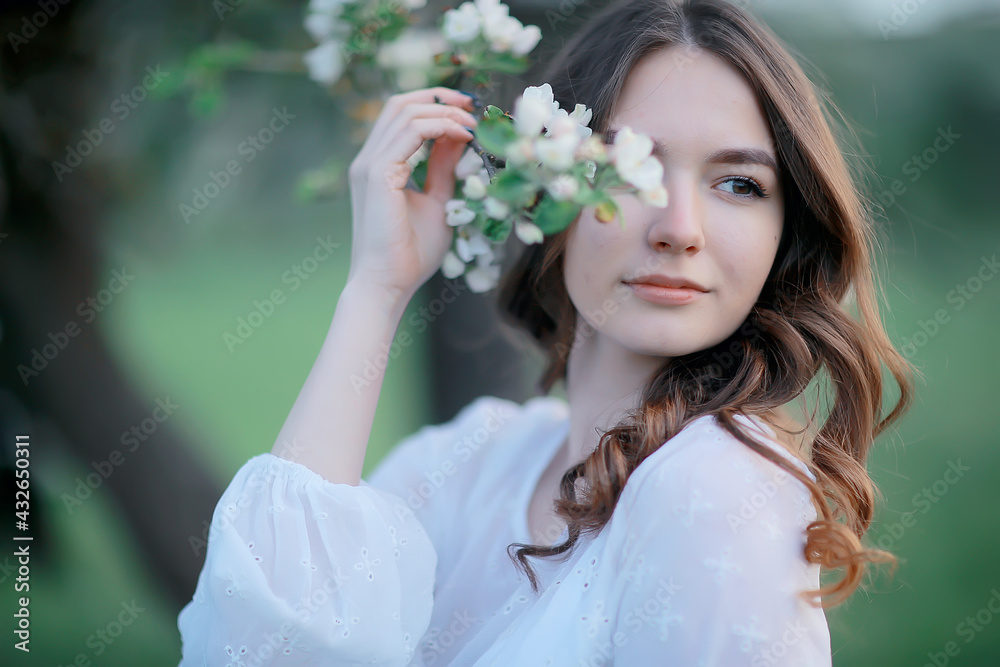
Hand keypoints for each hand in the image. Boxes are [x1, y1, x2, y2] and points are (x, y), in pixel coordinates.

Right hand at [346, 86, 479, 301]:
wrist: (387, 283)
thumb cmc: (410, 253)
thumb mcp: (437, 201)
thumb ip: (443, 169)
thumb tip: (458, 138)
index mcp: (379, 165)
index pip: (402, 117)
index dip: (436, 105)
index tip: (469, 112)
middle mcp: (369, 159)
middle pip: (400, 104)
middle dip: (440, 97)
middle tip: (474, 105)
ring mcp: (370, 164)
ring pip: (405, 112)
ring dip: (444, 111)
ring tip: (473, 123)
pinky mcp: (377, 174)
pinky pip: (411, 132)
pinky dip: (440, 126)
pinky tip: (463, 135)